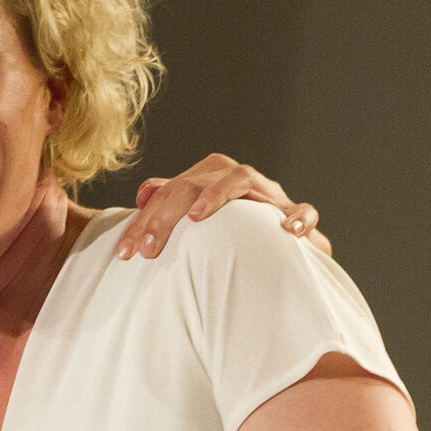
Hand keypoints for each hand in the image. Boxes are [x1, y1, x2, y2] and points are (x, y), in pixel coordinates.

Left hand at [119, 153, 328, 259]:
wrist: (283, 248)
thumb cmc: (234, 231)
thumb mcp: (200, 217)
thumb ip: (172, 202)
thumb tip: (143, 195)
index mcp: (212, 178)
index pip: (171, 189)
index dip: (145, 220)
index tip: (126, 253)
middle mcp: (239, 180)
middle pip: (196, 181)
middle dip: (167, 214)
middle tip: (148, 249)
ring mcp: (270, 196)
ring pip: (243, 178)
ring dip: (218, 194)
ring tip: (196, 217)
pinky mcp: (299, 218)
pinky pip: (305, 210)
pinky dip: (298, 217)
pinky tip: (286, 231)